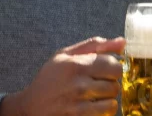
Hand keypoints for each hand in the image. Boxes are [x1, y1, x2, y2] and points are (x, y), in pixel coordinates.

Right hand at [0, 37, 125, 115]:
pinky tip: (90, 107)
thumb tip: (122, 42)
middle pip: (115, 85)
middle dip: (109, 84)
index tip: (104, 70)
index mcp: (76, 65)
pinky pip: (105, 115)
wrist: (29, 107)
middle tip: (98, 84)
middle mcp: (78, 85)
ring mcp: (78, 105)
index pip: (114, 65)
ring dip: (106, 100)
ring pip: (112, 102)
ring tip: (94, 97)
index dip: (112, 68)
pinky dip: (102, 112)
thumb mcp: (65, 55)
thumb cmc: (49, 78)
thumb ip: (94, 46)